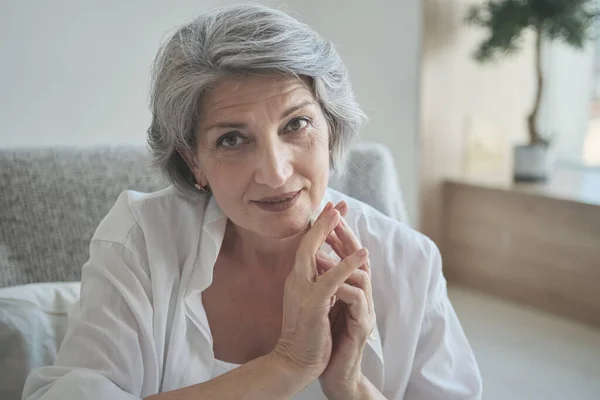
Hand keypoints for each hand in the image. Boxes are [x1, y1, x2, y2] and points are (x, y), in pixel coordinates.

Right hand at [271, 202, 369, 385]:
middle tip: (338, 203)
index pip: (308, 247)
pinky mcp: (313, 304)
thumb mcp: (312, 302)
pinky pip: (332, 279)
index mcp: (298, 280)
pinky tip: (362, 253)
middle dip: (323, 221)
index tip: (333, 210)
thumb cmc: (307, 334)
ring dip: (329, 233)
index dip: (320, 227)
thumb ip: (317, 283)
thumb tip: (326, 266)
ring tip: (343, 216)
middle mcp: (296, 281)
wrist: (295, 361)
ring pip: (314, 253)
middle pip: (307, 242)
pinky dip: (347, 264)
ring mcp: (302, 291)